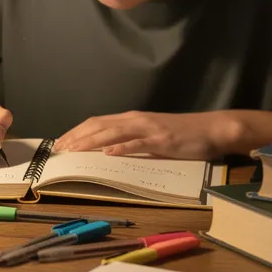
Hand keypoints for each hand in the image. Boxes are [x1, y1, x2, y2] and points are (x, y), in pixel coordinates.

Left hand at [53, 110, 243, 159]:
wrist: (212, 128)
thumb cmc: (182, 134)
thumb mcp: (151, 134)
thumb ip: (130, 138)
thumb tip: (106, 149)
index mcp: (132, 118)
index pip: (96, 122)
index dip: (77, 131)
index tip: (61, 142)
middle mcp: (137, 119)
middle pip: (99, 125)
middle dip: (77, 137)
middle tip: (59, 149)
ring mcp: (149, 129)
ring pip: (113, 132)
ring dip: (91, 142)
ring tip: (74, 150)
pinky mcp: (162, 140)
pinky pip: (139, 144)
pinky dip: (122, 147)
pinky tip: (108, 153)